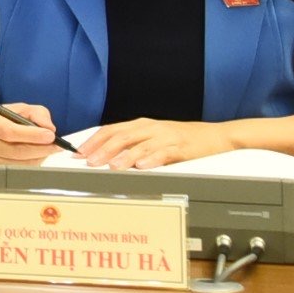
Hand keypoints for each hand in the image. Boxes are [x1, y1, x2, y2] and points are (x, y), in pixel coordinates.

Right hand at [0, 100, 61, 164]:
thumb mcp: (14, 108)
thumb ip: (35, 113)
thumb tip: (49, 127)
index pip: (9, 131)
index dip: (31, 135)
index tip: (49, 135)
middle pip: (16, 151)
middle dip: (41, 149)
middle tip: (56, 145)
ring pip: (19, 163)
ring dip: (39, 157)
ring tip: (48, 149)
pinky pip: (17, 170)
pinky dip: (32, 163)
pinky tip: (37, 155)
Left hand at [73, 118, 233, 169]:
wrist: (214, 137)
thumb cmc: (181, 139)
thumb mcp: (153, 139)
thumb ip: (133, 146)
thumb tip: (106, 159)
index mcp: (141, 125)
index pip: (111, 130)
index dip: (94, 141)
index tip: (79, 153)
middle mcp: (150, 128)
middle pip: (121, 137)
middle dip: (103, 150)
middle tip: (89, 161)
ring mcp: (165, 137)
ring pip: (140, 145)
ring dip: (123, 156)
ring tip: (111, 166)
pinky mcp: (181, 147)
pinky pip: (164, 153)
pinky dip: (152, 159)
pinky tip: (142, 166)